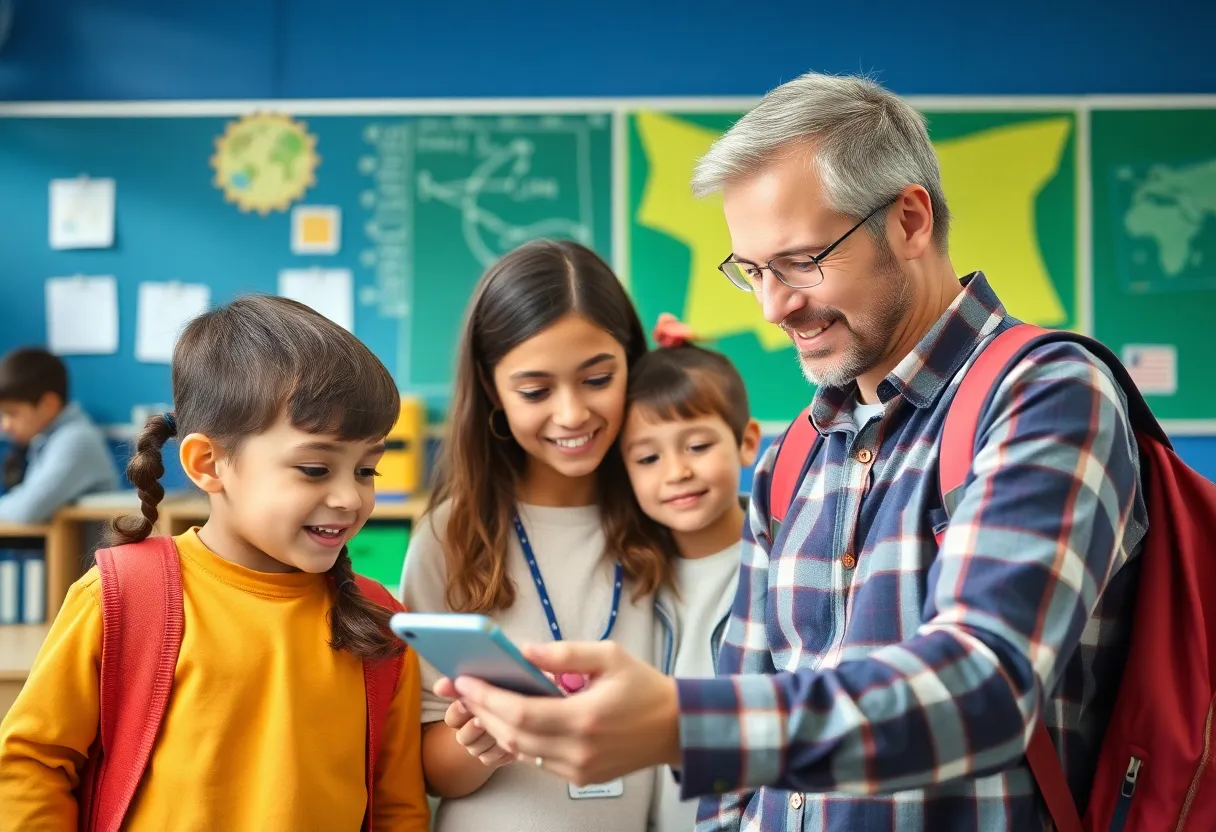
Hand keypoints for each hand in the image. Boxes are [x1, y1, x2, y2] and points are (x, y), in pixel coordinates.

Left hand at [444, 641, 681, 785]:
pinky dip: (518, 740)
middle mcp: (578, 749)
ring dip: (496, 727)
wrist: (676, 728)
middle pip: (513, 736)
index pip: (520, 713)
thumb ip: (564, 654)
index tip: (465, 681)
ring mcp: (578, 768)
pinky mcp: (580, 776)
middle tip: (462, 689)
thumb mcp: (609, 656)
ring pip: (521, 751)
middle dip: (482, 711)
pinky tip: (510, 720)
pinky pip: (537, 759)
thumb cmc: (644, 687)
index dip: (487, 698)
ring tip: (480, 703)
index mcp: (585, 717)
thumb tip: (523, 651)